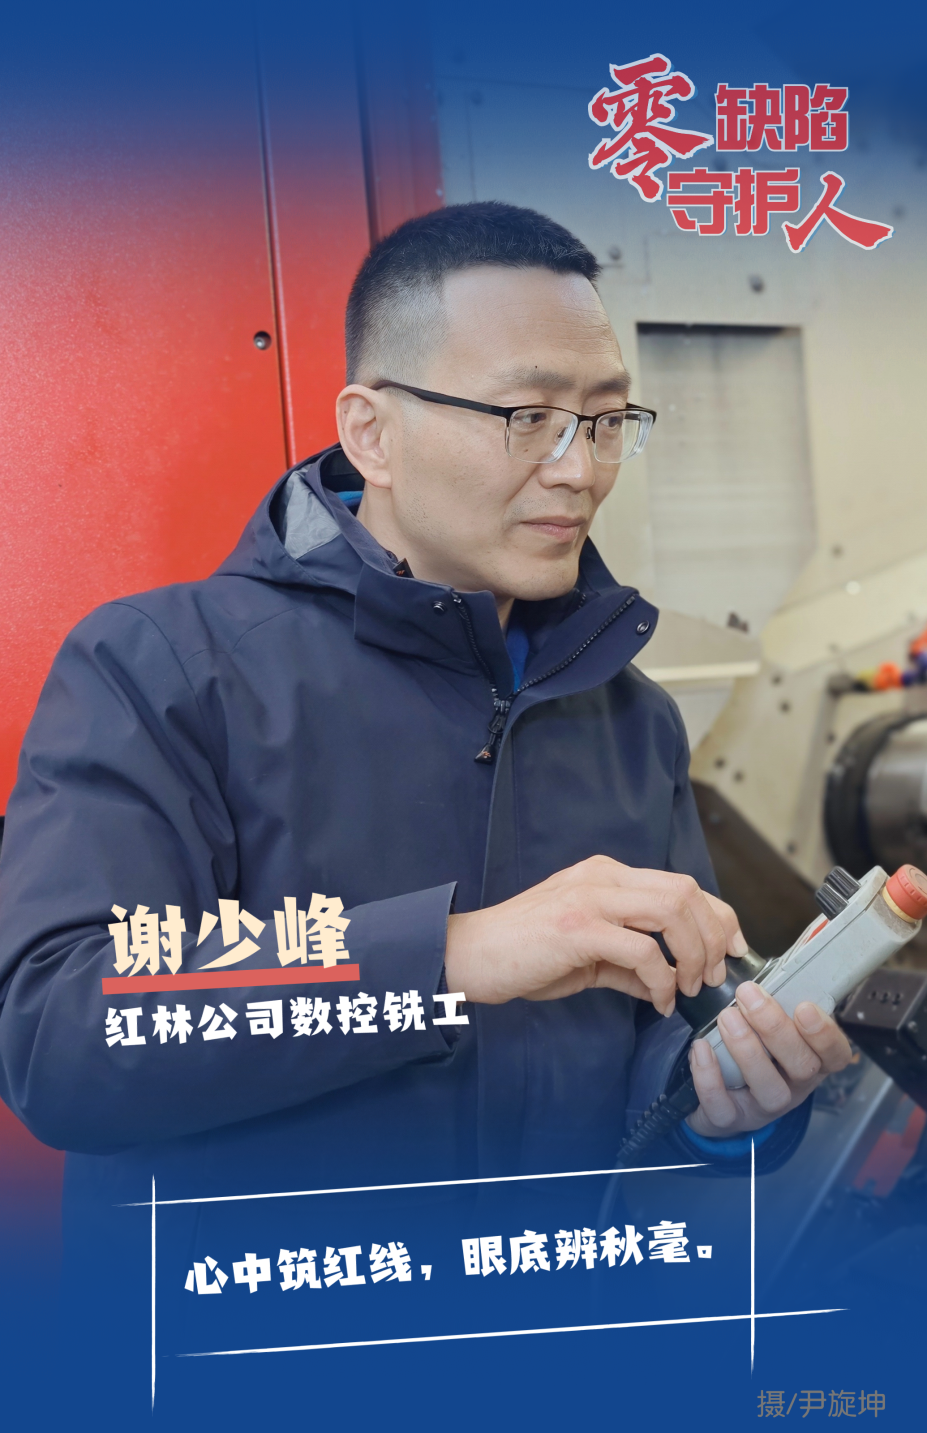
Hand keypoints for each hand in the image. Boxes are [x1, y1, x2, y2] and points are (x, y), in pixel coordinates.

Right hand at [444, 855, 747, 1013]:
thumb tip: (663, 982)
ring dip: (692, 954)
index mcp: (606, 875)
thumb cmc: (521, 954)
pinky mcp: (578, 928)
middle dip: (713, 936)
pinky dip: (661, 980)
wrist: (467, 956)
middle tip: (712, 976)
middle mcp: (603, 877)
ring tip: (687, 988)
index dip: (718, 915)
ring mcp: (590, 898)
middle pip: (686, 891)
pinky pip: (642, 950)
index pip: (681, 884)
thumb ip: (626, 961)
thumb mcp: (584, 955)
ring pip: (672, 911)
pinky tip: (657, 1002)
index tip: (732, 950)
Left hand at [685, 980, 853, 1137]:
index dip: (825, 1033)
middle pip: (802, 1066)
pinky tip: (700, 1048)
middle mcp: (795, 1087)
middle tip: (749, 996)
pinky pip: (723, 1106)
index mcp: (811, 1060)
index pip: (835, 1053)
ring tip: (726, 1017)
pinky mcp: (730, 1120)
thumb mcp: (769, 1022)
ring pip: (768, 1088)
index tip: (805, 1006)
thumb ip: (774, 994)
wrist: (720, 1098)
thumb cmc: (752, 1047)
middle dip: (776, 1029)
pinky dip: (710, 1077)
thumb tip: (763, 956)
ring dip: (748, 1050)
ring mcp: (764, 1107)